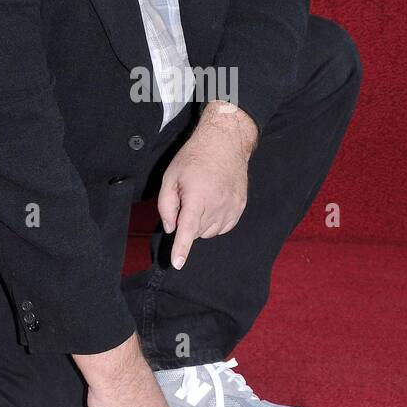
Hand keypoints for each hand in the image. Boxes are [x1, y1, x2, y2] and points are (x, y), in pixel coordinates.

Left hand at [158, 101, 256, 271]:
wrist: (224, 143)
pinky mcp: (240, 207)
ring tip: (201, 198)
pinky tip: (212, 204)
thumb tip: (171, 228)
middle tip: (187, 199)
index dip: (181, 248)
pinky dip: (214, 222)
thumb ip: (166, 205)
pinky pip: (223, 227)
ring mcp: (231, 207)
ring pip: (210, 232)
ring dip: (201, 223)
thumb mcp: (170, 177)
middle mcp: (217, 204)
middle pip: (196, 232)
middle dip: (187, 222)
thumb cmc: (194, 157)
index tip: (177, 263)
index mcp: (197, 197)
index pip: (187, 230)